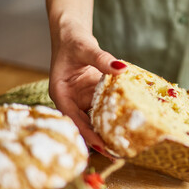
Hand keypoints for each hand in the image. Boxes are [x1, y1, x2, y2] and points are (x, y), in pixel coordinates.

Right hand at [48, 23, 126, 157]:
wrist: (74, 35)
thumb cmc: (73, 41)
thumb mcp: (85, 48)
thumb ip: (101, 58)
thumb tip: (121, 68)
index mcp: (62, 94)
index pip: (73, 119)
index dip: (87, 134)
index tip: (102, 147)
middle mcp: (72, 101)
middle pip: (85, 125)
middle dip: (100, 139)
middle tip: (118, 152)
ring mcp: (84, 99)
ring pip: (95, 119)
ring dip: (108, 130)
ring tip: (125, 143)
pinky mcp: (94, 95)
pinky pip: (104, 108)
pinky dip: (114, 115)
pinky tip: (127, 123)